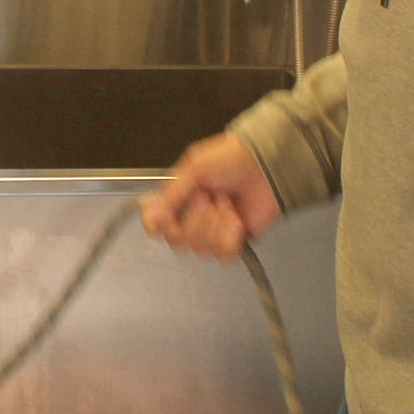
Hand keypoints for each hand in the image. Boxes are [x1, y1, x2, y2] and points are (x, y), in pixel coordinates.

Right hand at [139, 132, 281, 261]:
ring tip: (226, 204)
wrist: (264, 166)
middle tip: (207, 198)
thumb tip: (149, 217)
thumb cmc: (230, 159)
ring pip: (200, 248)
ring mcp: (212, 233)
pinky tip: (236, 218)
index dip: (161, 226)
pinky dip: (230, 236)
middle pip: (177, 241)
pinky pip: (222, 254)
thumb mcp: (194, 168)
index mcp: (177, 199)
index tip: (171, 217)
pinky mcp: (232, 243)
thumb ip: (171, 194)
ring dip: (215, 225)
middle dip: (195, 220)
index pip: (155, 226)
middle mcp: (191, 218)